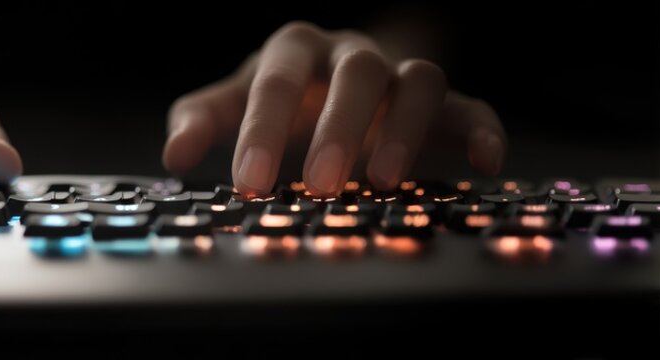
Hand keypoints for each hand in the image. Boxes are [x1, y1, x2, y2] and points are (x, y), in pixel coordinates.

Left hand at [163, 21, 504, 196]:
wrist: (338, 78)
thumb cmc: (282, 96)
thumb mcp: (236, 103)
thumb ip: (203, 120)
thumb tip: (174, 155)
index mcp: (296, 51)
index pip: (277, 80)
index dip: (262, 130)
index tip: (247, 182)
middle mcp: (353, 55)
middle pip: (357, 72)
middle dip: (339, 127)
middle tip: (318, 182)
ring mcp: (402, 76)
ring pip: (419, 82)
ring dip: (404, 129)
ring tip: (383, 183)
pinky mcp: (443, 105)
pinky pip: (472, 107)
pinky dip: (482, 131)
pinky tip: (485, 164)